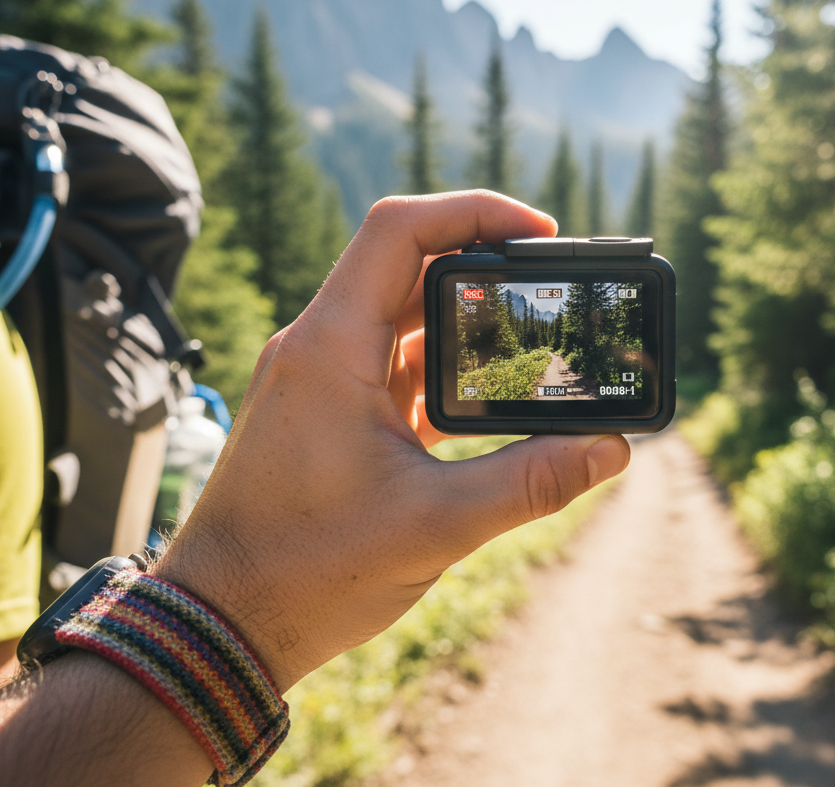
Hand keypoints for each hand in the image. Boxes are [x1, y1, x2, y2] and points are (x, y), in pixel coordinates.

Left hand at [153, 191, 630, 690]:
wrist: (222, 623)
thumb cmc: (305, 572)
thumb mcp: (434, 525)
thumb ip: (530, 483)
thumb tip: (611, 450)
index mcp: (329, 348)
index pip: (399, 230)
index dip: (474, 211)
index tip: (541, 233)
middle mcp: (319, 347)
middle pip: (409, 265)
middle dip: (486, 266)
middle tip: (553, 286)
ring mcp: (321, 379)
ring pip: (403, 317)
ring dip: (468, 322)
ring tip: (535, 339)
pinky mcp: (330, 413)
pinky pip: (395, 365)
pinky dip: (446, 369)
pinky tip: (494, 399)